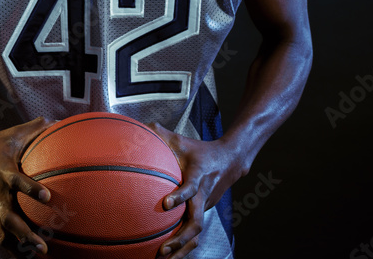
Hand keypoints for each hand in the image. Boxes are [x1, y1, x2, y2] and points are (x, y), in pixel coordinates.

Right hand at [0, 116, 54, 254]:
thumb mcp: (12, 134)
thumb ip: (34, 129)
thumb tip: (56, 121)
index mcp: (4, 171)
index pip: (17, 181)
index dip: (31, 189)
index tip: (47, 196)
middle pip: (9, 216)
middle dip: (25, 232)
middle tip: (42, 244)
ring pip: (4, 229)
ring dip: (20, 244)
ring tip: (38, 254)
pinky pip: (0, 231)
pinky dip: (12, 245)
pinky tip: (24, 256)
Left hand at [150, 122, 244, 258]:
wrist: (230, 161)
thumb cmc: (200, 151)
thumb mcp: (182, 140)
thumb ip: (162, 135)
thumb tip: (142, 127)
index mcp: (198, 176)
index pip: (191, 187)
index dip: (180, 196)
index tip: (166, 204)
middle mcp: (203, 195)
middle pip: (196, 222)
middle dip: (181, 238)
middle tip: (164, 248)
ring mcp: (205, 207)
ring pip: (197, 234)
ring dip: (182, 249)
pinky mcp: (204, 213)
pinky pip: (195, 234)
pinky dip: (184, 247)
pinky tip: (169, 256)